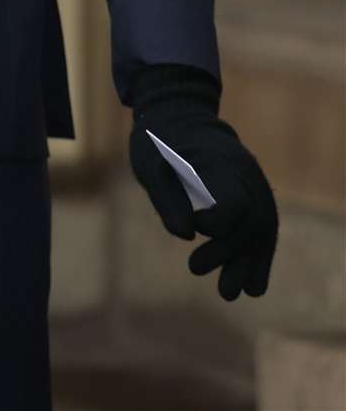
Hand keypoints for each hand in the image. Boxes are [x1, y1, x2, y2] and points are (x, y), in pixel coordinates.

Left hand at [129, 63, 277, 300]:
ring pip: (260, 233)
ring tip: (227, 294)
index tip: (196, 227)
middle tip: (193, 268)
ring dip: (245, 265)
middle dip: (226, 252)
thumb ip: (167, 197)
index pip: (235, 201)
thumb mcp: (151, 164)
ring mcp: (255, 188)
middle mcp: (248, 176)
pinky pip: (263, 233)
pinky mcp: (253, 201)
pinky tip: (250, 287)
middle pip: (250, 223)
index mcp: (224, 162)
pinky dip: (257, 260)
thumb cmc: (160, 142)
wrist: (179, 121)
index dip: (219, 223)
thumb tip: (185, 235)